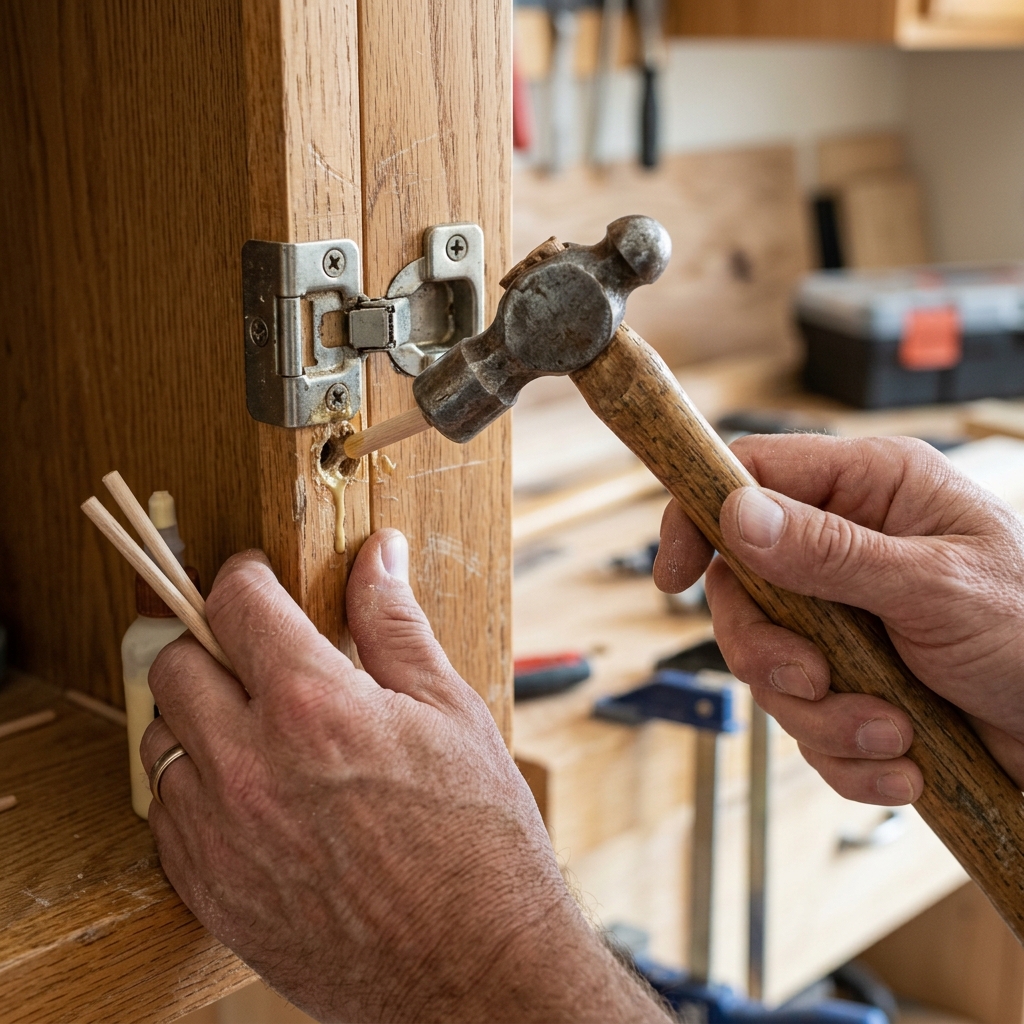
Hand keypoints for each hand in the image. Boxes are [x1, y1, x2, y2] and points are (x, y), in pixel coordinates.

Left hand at [140, 531, 667, 1023]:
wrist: (474, 970)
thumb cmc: (478, 840)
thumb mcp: (450, 711)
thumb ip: (395, 623)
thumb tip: (377, 555)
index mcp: (314, 707)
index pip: (235, 603)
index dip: (243, 575)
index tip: (255, 578)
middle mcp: (249, 767)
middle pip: (174, 662)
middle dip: (211, 641)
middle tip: (255, 653)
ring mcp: (220, 836)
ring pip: (160, 738)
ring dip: (198, 716)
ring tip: (258, 727)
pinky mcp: (209, 892)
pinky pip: (164, 814)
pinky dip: (194, 786)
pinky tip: (251, 791)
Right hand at [654, 433, 1023, 804]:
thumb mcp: (937, 587)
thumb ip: (831, 552)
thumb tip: (736, 515)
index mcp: (871, 490)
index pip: (750, 474)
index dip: (699, 516)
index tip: (673, 575)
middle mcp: (848, 546)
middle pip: (742, 586)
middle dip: (768, 649)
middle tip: (814, 681)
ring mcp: (845, 616)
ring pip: (769, 663)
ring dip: (821, 715)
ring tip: (891, 733)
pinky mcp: (851, 679)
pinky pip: (805, 719)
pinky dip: (845, 754)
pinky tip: (903, 762)